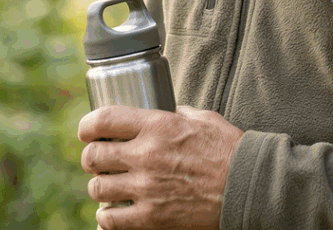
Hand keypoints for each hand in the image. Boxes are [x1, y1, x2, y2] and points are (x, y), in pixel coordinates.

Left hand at [79, 105, 242, 228]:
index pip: (104, 120)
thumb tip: (160, 113)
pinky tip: (115, 210)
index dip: (88, 125)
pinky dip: (107, 215)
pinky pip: (109, 220)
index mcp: (159, 125)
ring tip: (110, 185)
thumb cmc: (227, 149)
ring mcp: (146, 189)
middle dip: (92, 156)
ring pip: (97, 189)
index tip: (88, 130)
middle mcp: (146, 155)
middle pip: (93, 156)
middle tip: (99, 159)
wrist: (244, 185)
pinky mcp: (149, 218)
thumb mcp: (203, 119)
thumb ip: (176, 115)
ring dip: (101, 186)